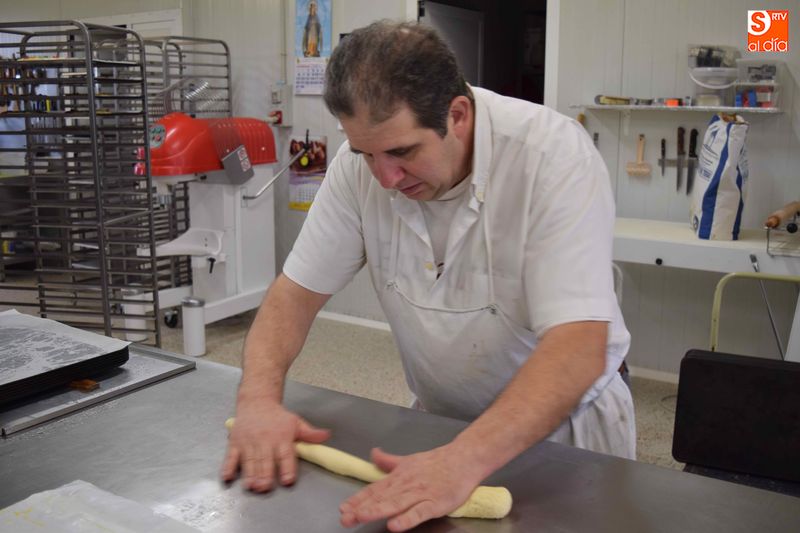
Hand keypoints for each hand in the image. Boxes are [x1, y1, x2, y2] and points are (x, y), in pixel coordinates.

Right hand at [220, 400, 329, 491]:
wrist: (257, 402)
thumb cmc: (278, 417)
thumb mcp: (296, 422)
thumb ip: (310, 433)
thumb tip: (327, 436)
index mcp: (281, 437)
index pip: (285, 454)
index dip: (287, 467)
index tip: (287, 480)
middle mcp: (264, 440)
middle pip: (265, 460)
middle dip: (265, 475)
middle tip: (265, 487)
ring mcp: (248, 442)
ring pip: (249, 461)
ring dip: (250, 474)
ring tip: (251, 486)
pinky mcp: (235, 443)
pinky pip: (231, 456)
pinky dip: (228, 467)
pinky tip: (227, 477)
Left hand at [339, 445, 483, 530]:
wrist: (464, 458)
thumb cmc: (437, 462)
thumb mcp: (409, 460)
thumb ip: (389, 461)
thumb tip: (373, 454)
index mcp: (399, 476)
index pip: (375, 489)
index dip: (358, 499)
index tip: (343, 508)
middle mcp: (406, 484)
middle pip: (381, 497)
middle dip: (362, 508)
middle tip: (345, 518)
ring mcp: (421, 493)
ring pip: (396, 503)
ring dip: (377, 510)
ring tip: (361, 517)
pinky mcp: (436, 502)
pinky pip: (419, 512)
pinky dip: (407, 518)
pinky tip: (395, 525)